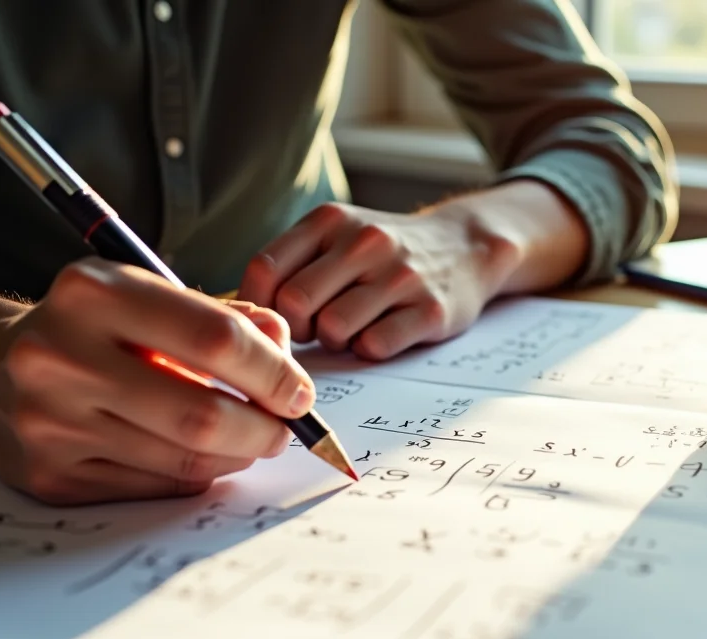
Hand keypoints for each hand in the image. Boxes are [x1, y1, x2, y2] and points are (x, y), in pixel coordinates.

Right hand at [0, 259, 314, 504]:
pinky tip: (202, 457)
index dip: (274, 372)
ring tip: (251, 441)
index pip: (215, 338)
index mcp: (92, 292)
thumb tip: (284, 347)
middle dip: (264, 428)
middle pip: (202, 414)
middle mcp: (60, 355)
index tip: (301, 393)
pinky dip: (196, 474)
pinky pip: (156, 485)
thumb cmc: (94, 330)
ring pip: (183, 459)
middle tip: (285, 430)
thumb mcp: (149, 298)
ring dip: (237, 455)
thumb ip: (225, 317)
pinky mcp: (49, 474)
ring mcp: (49, 420)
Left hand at [236, 201, 521, 360]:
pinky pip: (375, 346)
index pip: (264, 270)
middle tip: (315, 329)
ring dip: (335, 342)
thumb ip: (292, 263)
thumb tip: (240, 313)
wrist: (466, 246)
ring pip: (334, 329)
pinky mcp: (430, 310)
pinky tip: (380, 333)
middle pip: (295, 304)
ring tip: (351, 329)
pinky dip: (369, 350)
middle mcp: (365, 242)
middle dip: (298, 329)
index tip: (278, 316)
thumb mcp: (338, 235)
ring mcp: (400, 275)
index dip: (262, 306)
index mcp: (331, 220)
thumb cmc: (386, 253)